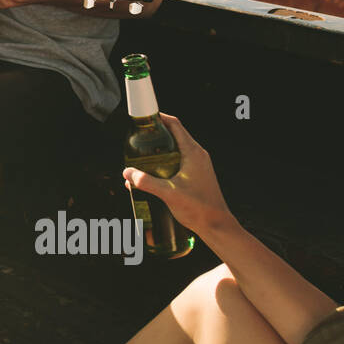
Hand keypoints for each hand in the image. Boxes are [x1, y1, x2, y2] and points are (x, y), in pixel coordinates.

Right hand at [123, 113, 235, 237]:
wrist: (217, 226)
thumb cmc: (199, 208)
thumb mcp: (168, 193)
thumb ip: (146, 182)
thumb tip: (127, 172)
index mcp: (193, 152)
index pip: (175, 125)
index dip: (158, 118)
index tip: (143, 119)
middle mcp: (197, 155)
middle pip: (173, 135)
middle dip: (155, 136)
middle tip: (137, 140)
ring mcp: (198, 165)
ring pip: (175, 149)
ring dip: (158, 151)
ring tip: (141, 158)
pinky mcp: (197, 175)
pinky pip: (178, 161)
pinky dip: (164, 162)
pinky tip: (151, 175)